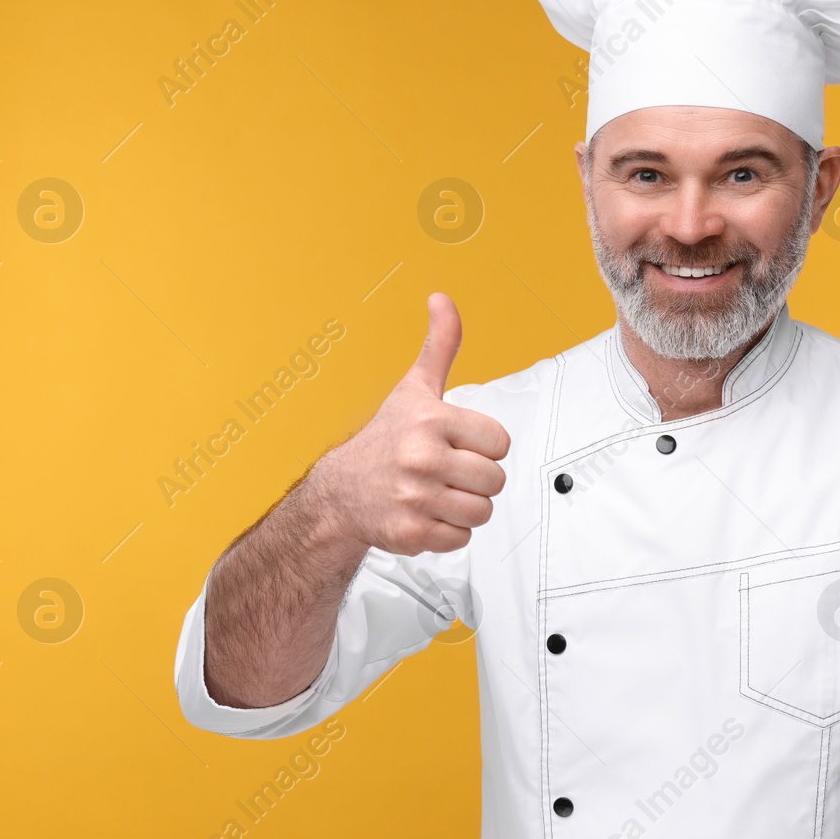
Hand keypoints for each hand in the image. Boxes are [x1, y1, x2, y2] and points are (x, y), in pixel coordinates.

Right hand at [316, 292, 510, 555]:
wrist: (339, 492)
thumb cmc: (385, 438)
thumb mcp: (414, 388)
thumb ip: (439, 345)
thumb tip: (442, 300)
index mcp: (431, 420)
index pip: (500, 443)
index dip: (483, 446)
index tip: (457, 444)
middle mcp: (421, 457)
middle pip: (494, 480)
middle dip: (475, 479)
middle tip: (446, 472)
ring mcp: (414, 497)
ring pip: (481, 511)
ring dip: (463, 507)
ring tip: (436, 493)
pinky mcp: (410, 532)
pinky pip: (460, 538)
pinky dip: (447, 532)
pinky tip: (425, 513)